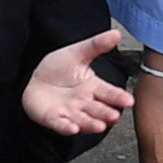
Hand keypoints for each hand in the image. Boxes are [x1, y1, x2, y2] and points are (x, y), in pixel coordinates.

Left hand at [23, 25, 141, 139]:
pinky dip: (67, 128)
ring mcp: (70, 112)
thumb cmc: (58, 69)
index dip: (118, 97)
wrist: (32, 80)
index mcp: (92, 87)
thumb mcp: (77, 53)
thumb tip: (117, 33)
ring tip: (101, 126)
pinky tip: (73, 129)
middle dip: (106, 113)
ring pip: (83, 120)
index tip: (129, 101)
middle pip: (98, 109)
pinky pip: (61, 125)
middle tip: (114, 116)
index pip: (109, 92)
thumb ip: (96, 45)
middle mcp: (84, 102)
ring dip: (91, 124)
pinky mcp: (54, 120)